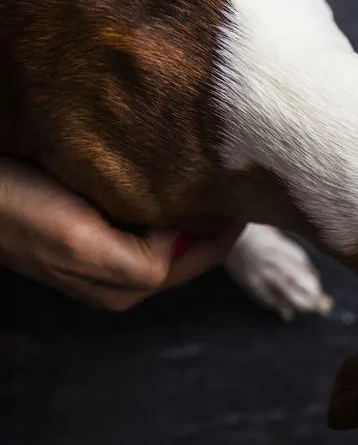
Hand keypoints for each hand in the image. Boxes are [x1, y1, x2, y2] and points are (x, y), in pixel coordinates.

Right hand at [0, 158, 241, 310]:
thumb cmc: (12, 210)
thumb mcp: (81, 243)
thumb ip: (144, 259)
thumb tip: (188, 234)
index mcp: (130, 285)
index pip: (207, 251)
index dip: (231, 219)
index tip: (248, 181)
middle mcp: (125, 274)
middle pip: (195, 238)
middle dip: (212, 208)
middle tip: (232, 164)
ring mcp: (108, 248)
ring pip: (172, 221)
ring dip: (188, 195)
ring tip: (206, 160)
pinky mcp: (90, 221)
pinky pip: (144, 206)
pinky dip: (161, 187)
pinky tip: (164, 162)